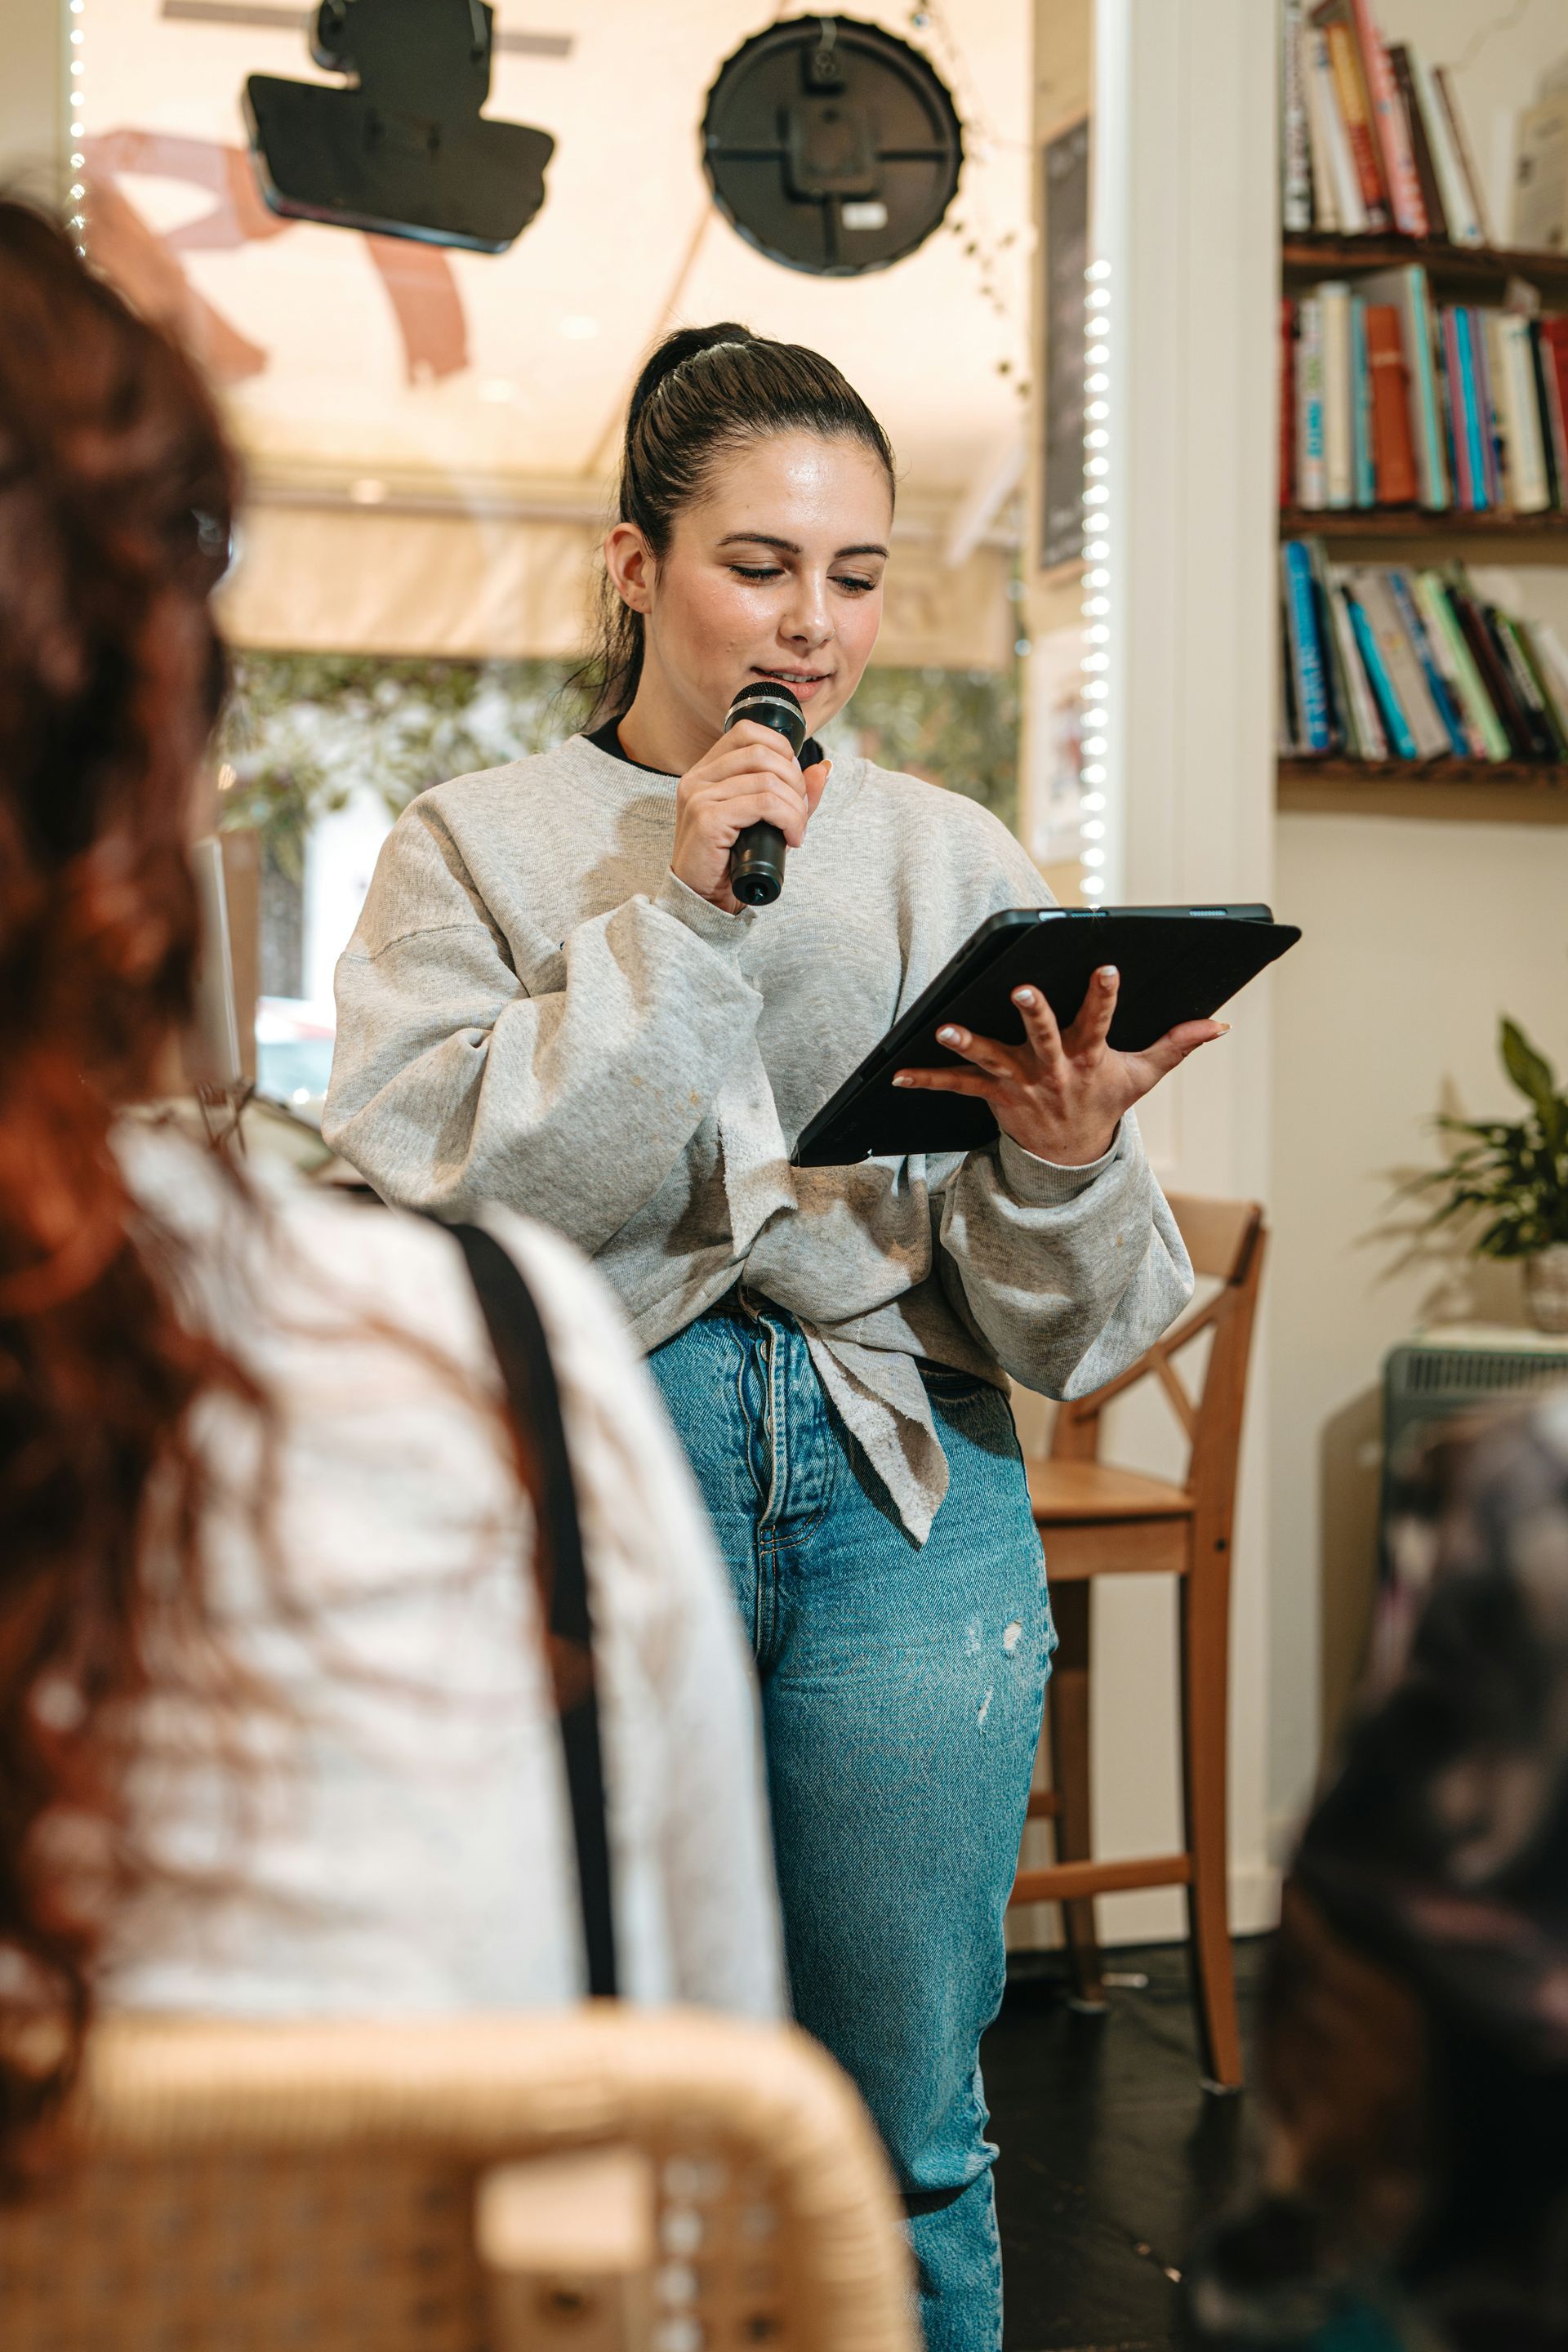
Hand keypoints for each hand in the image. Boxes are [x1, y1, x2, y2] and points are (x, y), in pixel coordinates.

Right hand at [670, 720, 830, 914]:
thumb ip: (792, 792)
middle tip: (799, 813)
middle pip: (762, 752)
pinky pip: (763, 804)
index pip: (747, 731)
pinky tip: (791, 839)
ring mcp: (699, 797)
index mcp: (706, 771)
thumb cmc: (731, 860)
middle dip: (794, 781)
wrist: (704, 899)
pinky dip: (789, 819)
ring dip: (795, 807)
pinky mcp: (707, 819)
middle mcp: (697, 778)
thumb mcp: (765, 820)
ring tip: (797, 831)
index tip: (793, 783)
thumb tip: (824, 767)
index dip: (781, 749)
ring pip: (767, 780)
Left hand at [890, 965, 1227, 1166]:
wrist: (1069, 1158)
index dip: (1104, 995)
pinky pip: (956, 1087)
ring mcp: (1020, 1083)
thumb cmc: (1104, 1103)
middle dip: (1033, 1013)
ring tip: (945, 1029)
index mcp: (1088, 1057)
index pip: (1100, 1020)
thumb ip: (1178, 1045)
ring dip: (967, 1045)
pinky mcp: (993, 1095)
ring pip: (991, 1059)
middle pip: (1043, 1035)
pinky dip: (927, 1079)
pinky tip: (898, 1073)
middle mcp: (1053, 1069)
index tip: (1107, 967)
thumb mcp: (1143, 1077)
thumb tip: (1220, 1024)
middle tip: (1021, 989)